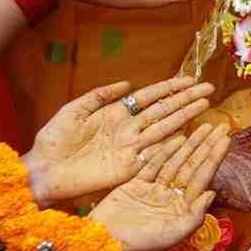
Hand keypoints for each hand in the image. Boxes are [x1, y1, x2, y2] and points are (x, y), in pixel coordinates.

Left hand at [24, 76, 214, 203]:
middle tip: (207, 88)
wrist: (43, 172)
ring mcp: (130, 148)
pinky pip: (153, 154)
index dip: (169, 87)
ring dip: (184, 117)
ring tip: (204, 104)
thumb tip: (127, 83)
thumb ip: (99, 95)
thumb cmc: (54, 140)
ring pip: (163, 128)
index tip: (188, 79)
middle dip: (185, 99)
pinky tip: (187, 134)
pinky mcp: (128, 168)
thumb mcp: (74, 110)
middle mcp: (128, 129)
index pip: (149, 97)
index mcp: (116, 114)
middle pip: (162, 111)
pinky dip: (170, 145)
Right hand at [89, 121, 230, 250]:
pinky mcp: (135, 185)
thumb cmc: (139, 243)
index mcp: (181, 210)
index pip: (203, 178)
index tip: (227, 139)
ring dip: (190, 144)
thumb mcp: (172, 234)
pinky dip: (165, 151)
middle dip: (206, 146)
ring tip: (203, 126)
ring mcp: (153, 190)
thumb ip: (194, 215)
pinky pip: (154, 165)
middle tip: (221, 126)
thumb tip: (212, 193)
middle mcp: (170, 198)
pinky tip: (177, 138)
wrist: (104, 241)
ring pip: (176, 162)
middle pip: (192, 166)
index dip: (215, 158)